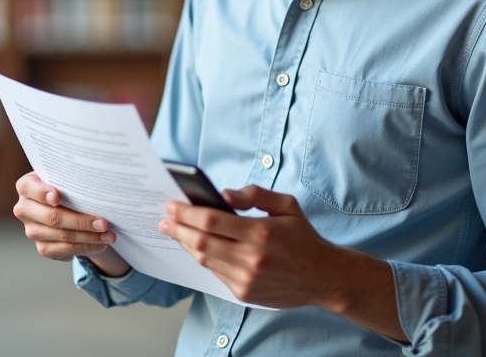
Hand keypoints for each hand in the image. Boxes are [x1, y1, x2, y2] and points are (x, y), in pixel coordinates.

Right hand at [13, 172, 129, 275]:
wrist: (65, 208)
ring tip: (108, 235)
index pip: (30, 188)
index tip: (57, 196)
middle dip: (81, 221)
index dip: (43, 193)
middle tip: (103, 222)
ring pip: (62, 235)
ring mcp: (32, 230)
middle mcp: (24, 209)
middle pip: (52, 217)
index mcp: (26, 186)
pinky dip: (86, 246)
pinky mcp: (43, 248)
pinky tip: (100, 244)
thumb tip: (95, 185)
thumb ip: (70, 181)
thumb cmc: (66, 188)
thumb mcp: (64, 180)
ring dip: (89, 237)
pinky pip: (65, 249)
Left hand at [159, 184, 405, 340]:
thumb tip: (223, 193)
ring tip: (174, 231)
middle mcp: (252, 257)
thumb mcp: (286, 205)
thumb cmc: (302, 237)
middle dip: (178, 228)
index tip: (172, 205)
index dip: (187, 212)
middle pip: (201, 241)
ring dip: (186, 244)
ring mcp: (246, 278)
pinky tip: (196, 247)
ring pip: (204, 260)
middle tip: (164, 219)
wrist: (321, 277)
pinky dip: (203, 259)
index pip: (212, 220)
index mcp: (261, 231)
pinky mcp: (244, 293)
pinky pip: (215, 273)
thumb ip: (254, 194)